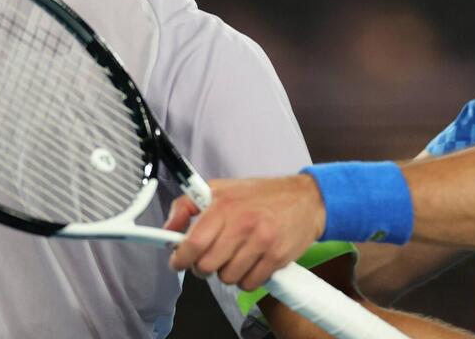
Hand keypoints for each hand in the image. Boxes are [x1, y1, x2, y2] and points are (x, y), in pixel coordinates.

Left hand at [165, 175, 325, 290]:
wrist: (306, 198)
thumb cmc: (261, 195)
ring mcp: (262, 242)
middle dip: (203, 266)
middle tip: (211, 257)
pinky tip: (251, 262)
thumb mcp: (220, 189)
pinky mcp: (277, 257)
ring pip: (227, 278)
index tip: (179, 260)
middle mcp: (243, 223)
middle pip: (207, 266)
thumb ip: (187, 205)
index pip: (192, 244)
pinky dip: (246, 278)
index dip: (180, 258)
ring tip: (235, 257)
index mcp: (224, 205)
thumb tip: (168, 229)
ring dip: (227, 272)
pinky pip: (249, 284)